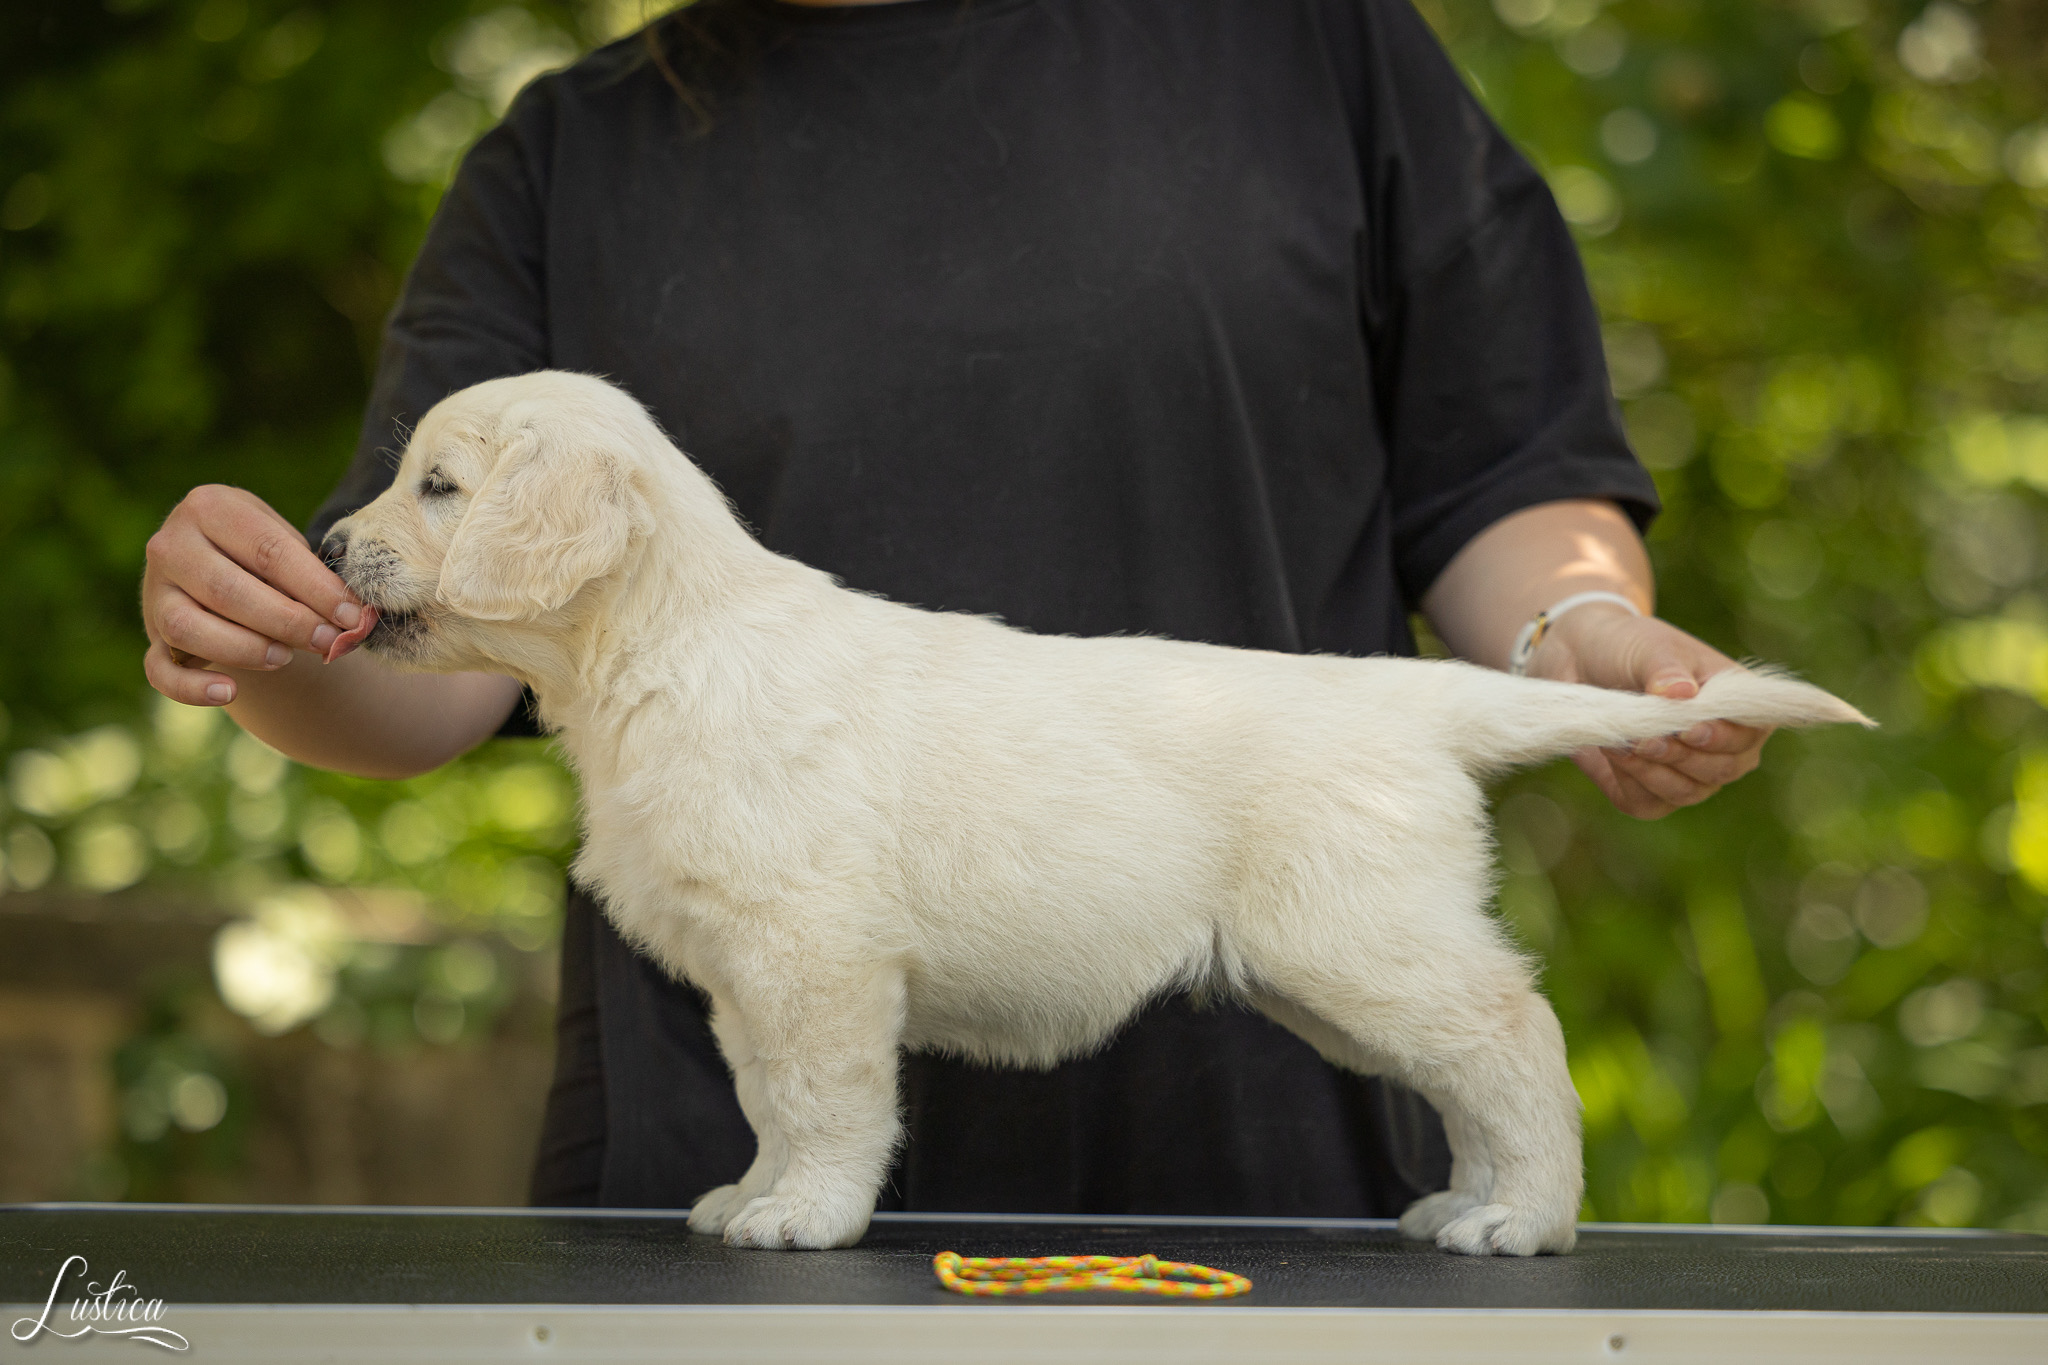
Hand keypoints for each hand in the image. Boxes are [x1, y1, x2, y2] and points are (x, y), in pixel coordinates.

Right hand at [142, 485, 364, 706]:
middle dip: (286, 622)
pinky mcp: (152, 636)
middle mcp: (171, 546)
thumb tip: (353, 620)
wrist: (216, 562)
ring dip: (243, 648)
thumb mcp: (284, 544)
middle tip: (328, 642)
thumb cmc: (263, 554)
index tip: (352, 616)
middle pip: (227, 590)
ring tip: (284, 657)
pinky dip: (191, 687)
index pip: (268, 551)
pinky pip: (159, 669)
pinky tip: (229, 693)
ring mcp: (155, 593)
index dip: (315, 588)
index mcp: (210, 508)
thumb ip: (312, 575)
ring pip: (187, 627)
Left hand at [1526, 604, 1768, 819]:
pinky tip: (1612, 752)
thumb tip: (1683, 692)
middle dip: (1681, 756)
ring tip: (1622, 741)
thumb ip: (1666, 670)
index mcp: (1737, 707)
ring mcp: (1690, 774)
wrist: (1580, 660)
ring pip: (1686, 791)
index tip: (1689, 729)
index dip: (1724, 737)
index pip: (1751, 733)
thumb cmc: (1629, 649)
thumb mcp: (1648, 648)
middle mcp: (1723, 747)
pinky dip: (1630, 781)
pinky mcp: (1650, 791)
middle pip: (1721, 769)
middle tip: (1644, 738)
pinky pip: (1648, 803)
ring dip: (1652, 770)